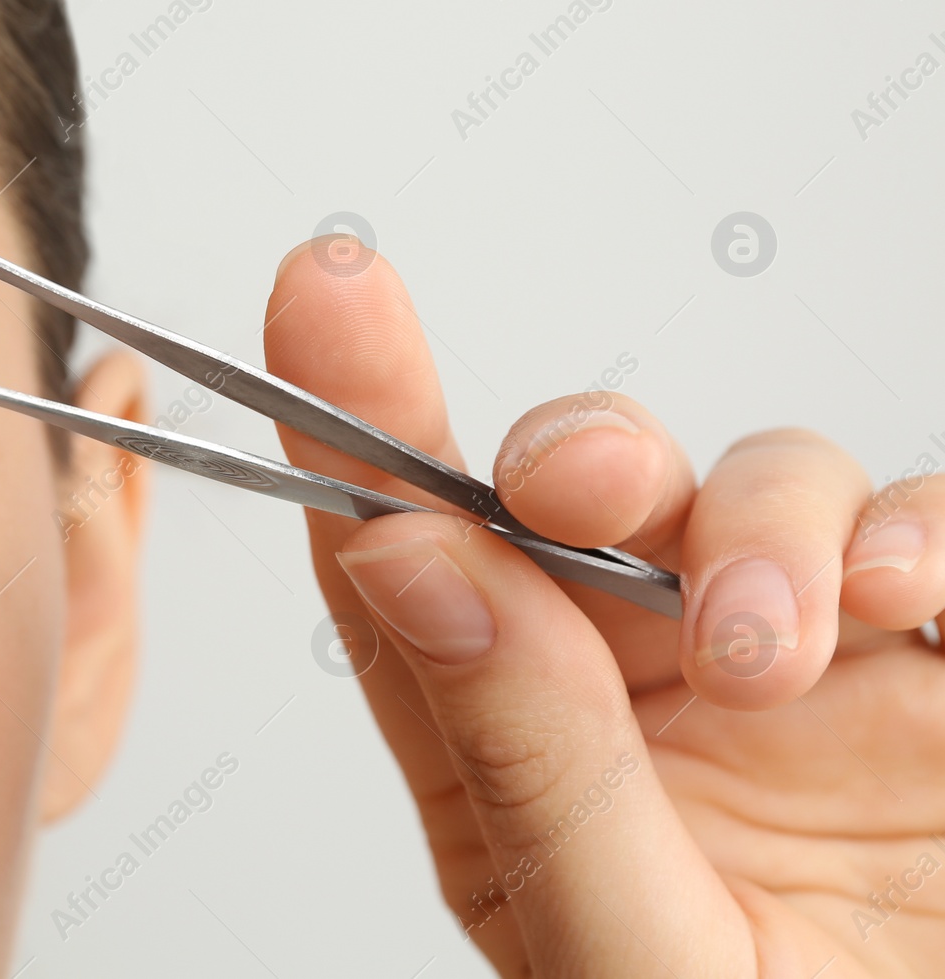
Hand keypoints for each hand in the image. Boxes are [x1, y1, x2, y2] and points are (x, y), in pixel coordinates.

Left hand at [265, 237, 944, 977]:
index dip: (355, 421)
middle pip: (575, 495)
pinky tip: (889, 595)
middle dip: (571, 453)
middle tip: (570, 483)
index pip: (412, 567)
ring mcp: (787, 658)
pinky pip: (919, 528)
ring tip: (766, 656)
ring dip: (753, 528)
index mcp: (514, 762)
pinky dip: (911, 531)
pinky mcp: (926, 660)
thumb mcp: (624, 954)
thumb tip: (408, 562)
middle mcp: (639, 688)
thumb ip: (527, 763)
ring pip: (744, 484)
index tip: (323, 295)